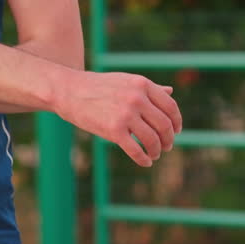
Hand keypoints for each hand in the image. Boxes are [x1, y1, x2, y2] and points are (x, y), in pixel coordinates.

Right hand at [53, 70, 182, 166]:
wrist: (68, 91)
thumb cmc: (96, 86)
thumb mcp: (124, 81)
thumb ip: (148, 88)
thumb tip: (171, 91)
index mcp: (142, 84)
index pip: (170, 107)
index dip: (176, 122)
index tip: (176, 131)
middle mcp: (137, 98)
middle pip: (164, 125)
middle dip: (168, 139)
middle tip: (166, 146)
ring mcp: (125, 114)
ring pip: (152, 139)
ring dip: (157, 150)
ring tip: (155, 154)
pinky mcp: (113, 130)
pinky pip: (136, 150)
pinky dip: (143, 159)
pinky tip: (145, 162)